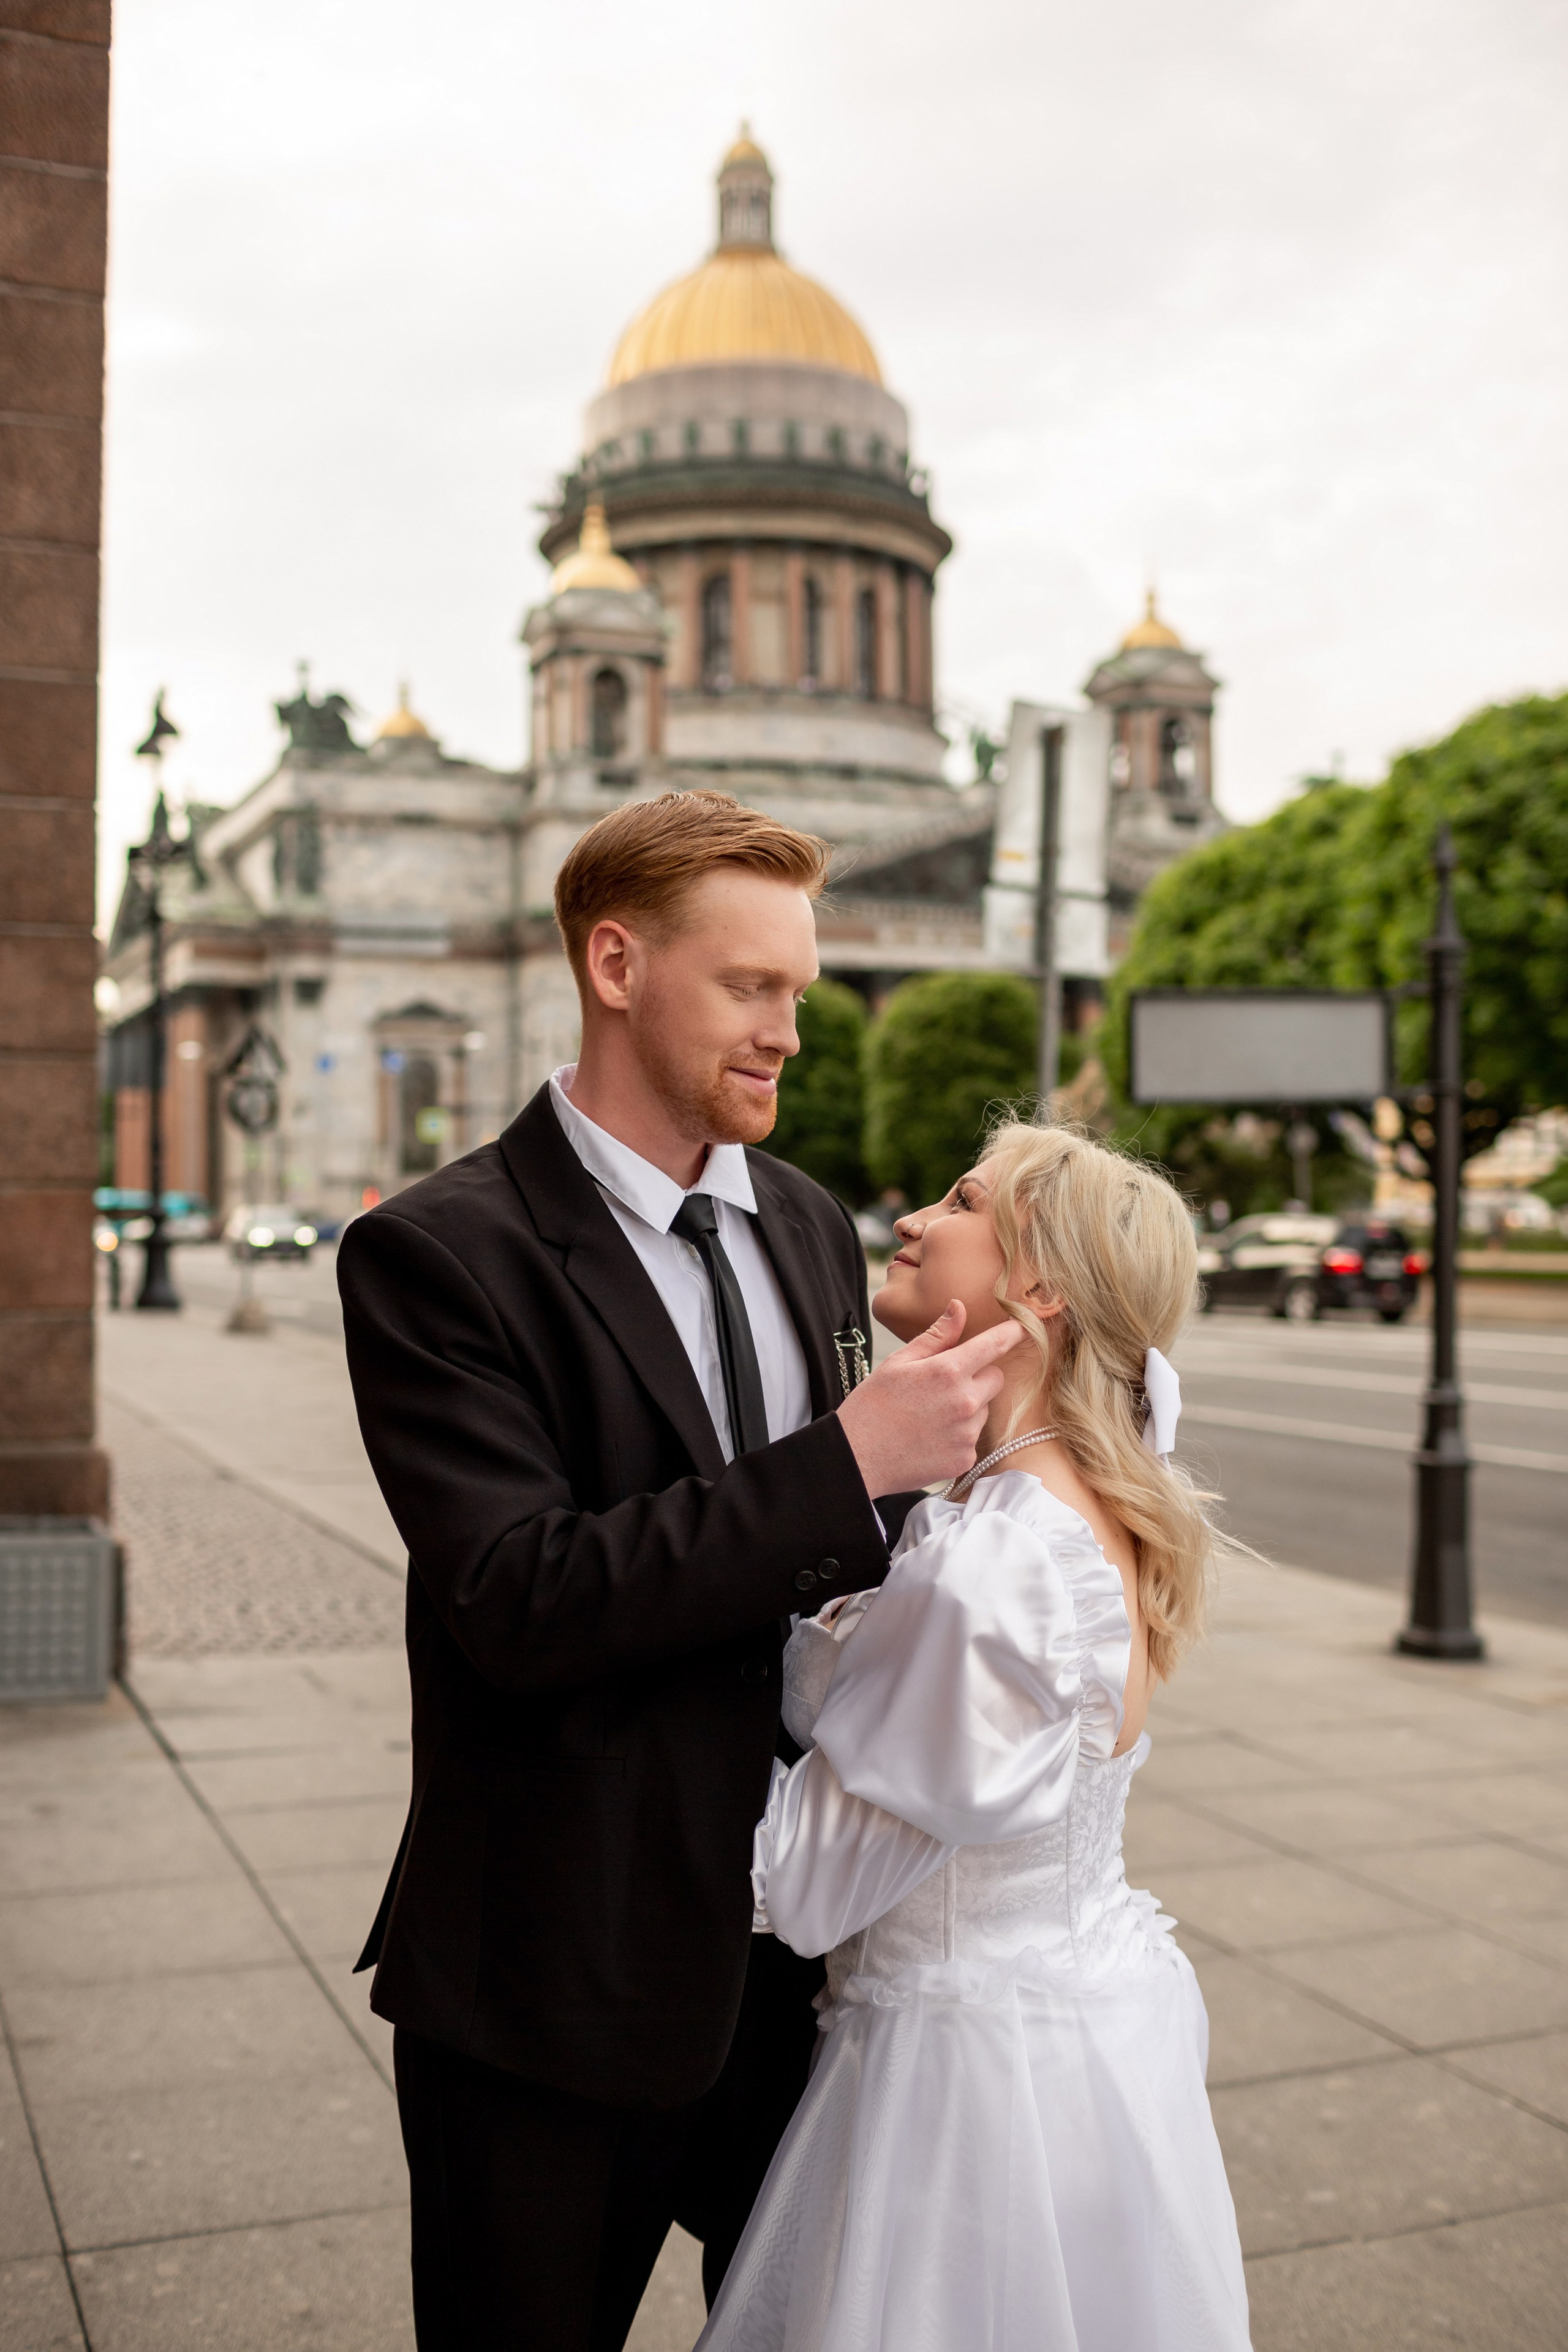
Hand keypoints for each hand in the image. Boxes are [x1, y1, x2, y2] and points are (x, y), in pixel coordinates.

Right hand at [836, 1300, 1022, 1499]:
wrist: (856, 1458)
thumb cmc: (872, 1405)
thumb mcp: (899, 1362)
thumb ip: (936, 1336)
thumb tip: (959, 1307)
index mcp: (948, 1371)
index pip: (994, 1346)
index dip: (1011, 1333)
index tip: (1024, 1326)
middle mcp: (965, 1402)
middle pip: (995, 1380)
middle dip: (979, 1376)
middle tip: (945, 1383)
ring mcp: (967, 1434)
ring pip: (984, 1410)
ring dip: (968, 1408)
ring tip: (930, 1415)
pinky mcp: (964, 1459)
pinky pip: (972, 1438)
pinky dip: (958, 1435)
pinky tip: (930, 1437)